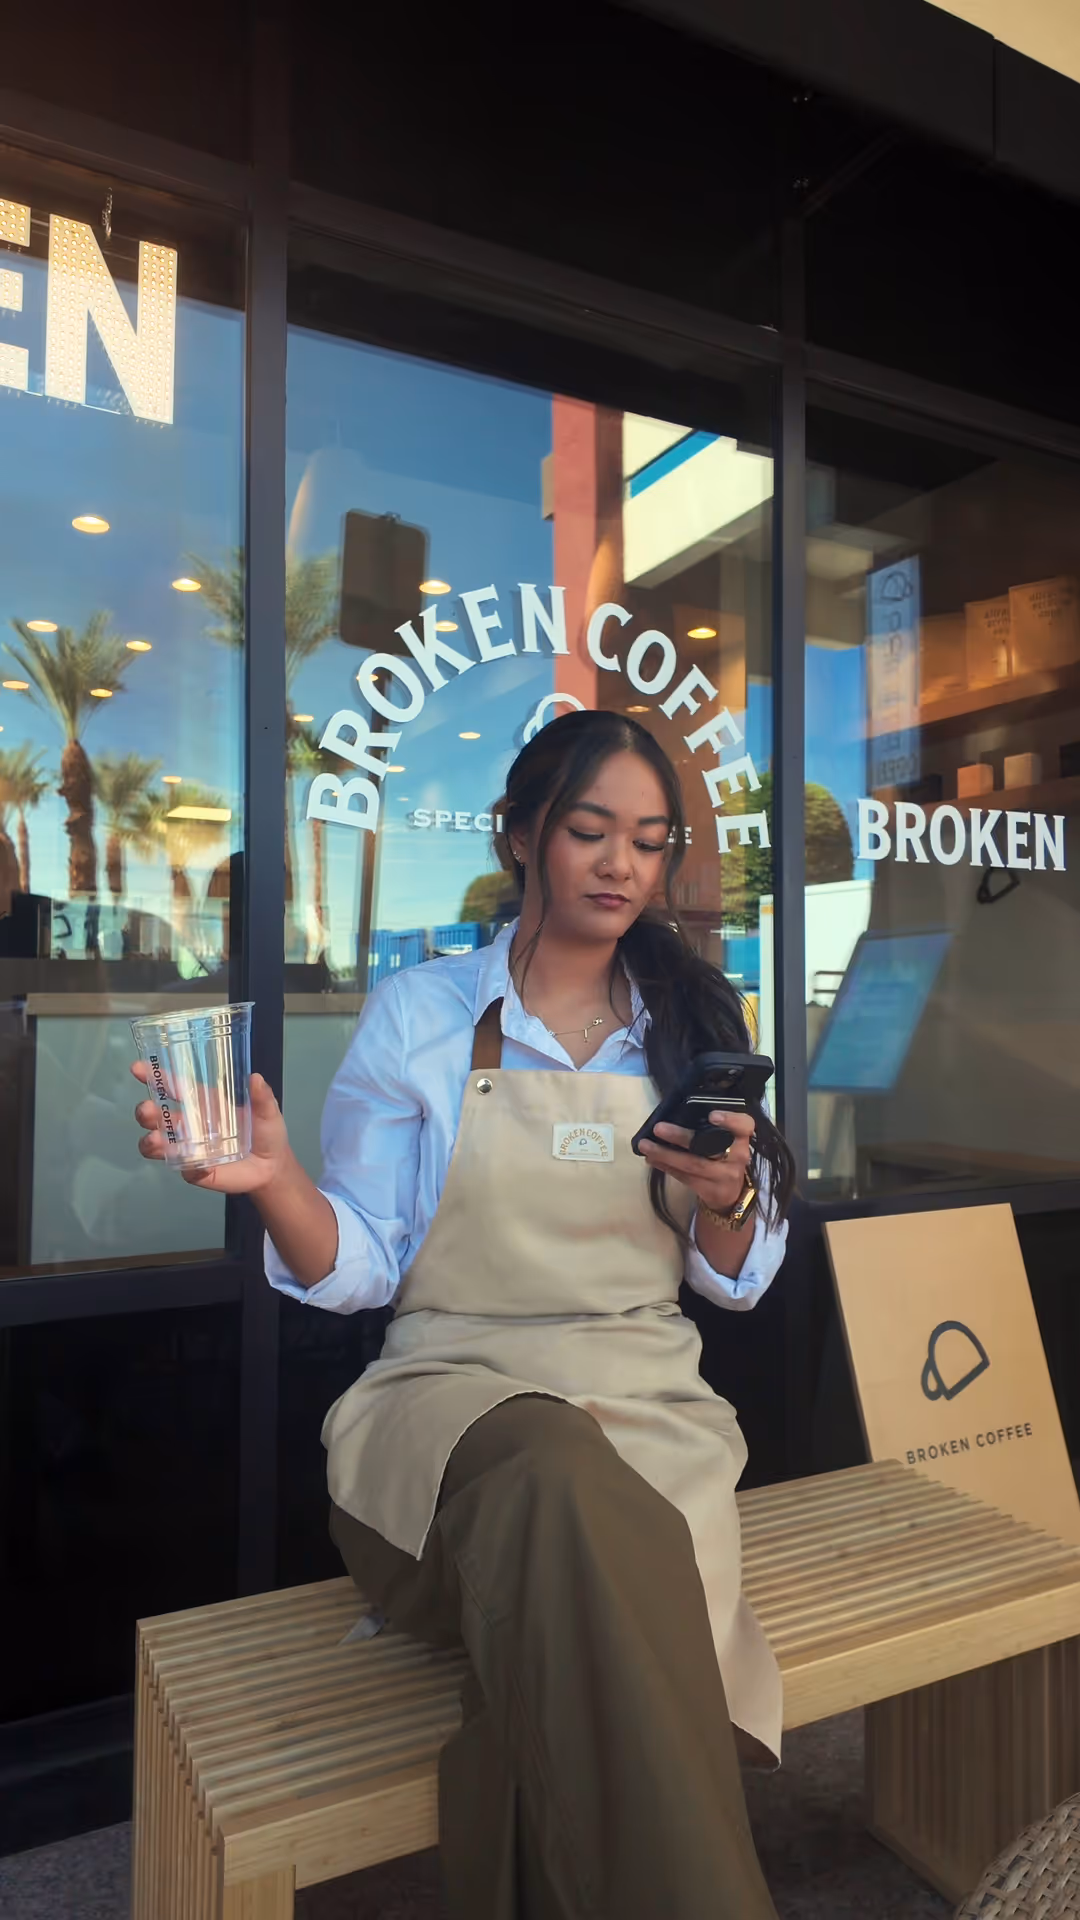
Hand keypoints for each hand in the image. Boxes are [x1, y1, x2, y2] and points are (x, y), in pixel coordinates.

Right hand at [131, 1062, 289, 1192]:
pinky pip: (185, 1169)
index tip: (136, 1069)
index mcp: (201, 1102)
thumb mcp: (268, 1111)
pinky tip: (198, 1168)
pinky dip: (189, 1168)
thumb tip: (256, 1078)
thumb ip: (262, 1096)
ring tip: (156, 1141)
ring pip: (158, 1144)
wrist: (272, 1166)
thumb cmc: (265, 1131)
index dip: (154, 1076)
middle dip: (146, 1112)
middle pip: (157, 1116)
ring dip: (152, 1142)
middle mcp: (189, 1123)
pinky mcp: (196, 1170)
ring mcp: (189, 1148)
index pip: (172, 1086)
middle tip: (147, 1111)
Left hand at [637, 1109, 754, 1218]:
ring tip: (646, 1145)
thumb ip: (711, 1127)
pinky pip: (685, 1177)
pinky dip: (666, 1167)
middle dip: (681, 1137)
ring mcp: (724, 1175)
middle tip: (658, 1128)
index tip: (712, 1115)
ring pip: (693, 1165)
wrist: (730, 1193)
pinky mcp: (710, 1190)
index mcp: (742, 1138)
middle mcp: (737, 1156)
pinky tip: (651, 1159)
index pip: (745, 1125)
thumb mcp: (727, 1140)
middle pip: (710, 1146)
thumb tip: (674, 1112)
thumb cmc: (725, 1156)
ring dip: (666, 1154)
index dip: (730, 1120)